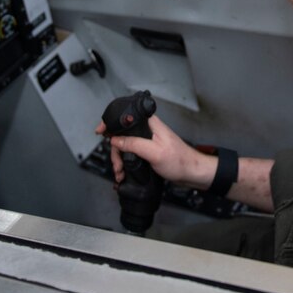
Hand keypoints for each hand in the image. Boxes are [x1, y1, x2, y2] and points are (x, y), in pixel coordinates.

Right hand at [97, 113, 214, 188]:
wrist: (191, 174)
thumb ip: (134, 144)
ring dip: (119, 161)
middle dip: (116, 152)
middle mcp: (147, 130)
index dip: (111, 124)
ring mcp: (146, 141)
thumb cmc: (179, 160)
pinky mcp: (147, 151)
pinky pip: (130, 155)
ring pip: (124, 147)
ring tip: (120, 173)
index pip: (125, 118)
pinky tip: (123, 174)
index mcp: (150, 124)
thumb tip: (116, 139)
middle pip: (122, 136)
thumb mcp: (154, 152)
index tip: (101, 132)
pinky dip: (124, 164)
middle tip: (117, 166)